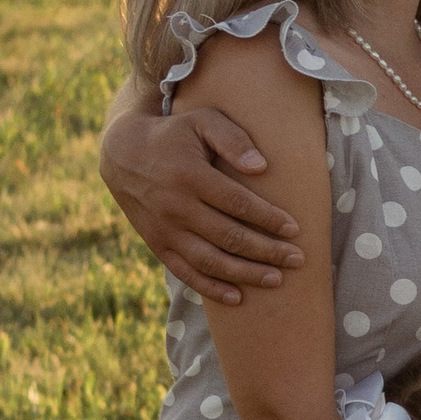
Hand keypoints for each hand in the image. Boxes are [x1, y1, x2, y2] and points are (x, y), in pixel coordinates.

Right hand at [102, 103, 303, 305]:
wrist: (122, 153)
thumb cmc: (174, 134)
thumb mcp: (202, 122)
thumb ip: (233, 139)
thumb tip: (261, 167)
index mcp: (190, 176)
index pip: (237, 204)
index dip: (268, 219)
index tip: (294, 229)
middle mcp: (176, 207)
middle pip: (229, 237)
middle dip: (267, 251)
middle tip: (298, 259)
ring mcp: (165, 230)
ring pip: (210, 261)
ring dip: (245, 274)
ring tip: (276, 280)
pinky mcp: (157, 244)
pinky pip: (186, 272)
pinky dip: (211, 288)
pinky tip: (238, 297)